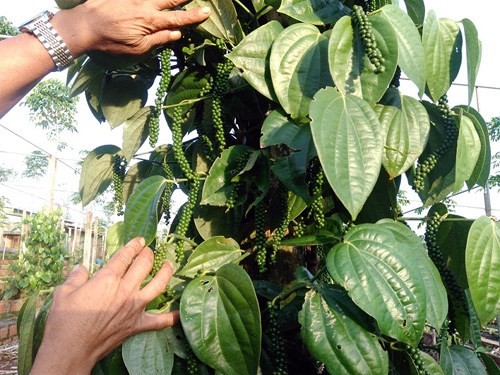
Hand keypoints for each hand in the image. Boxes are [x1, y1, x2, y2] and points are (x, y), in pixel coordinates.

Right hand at [31, 237, 176, 373]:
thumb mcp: (64, 292)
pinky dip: (172, 317)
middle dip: (148, 254)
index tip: (139, 240)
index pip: (125, 255)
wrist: (72, 349)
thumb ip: (75, 277)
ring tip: (169, 265)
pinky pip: (161, 321)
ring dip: (166, 273)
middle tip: (149, 250)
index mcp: (108, 279)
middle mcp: (126, 290)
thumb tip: (81, 268)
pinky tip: (180, 313)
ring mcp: (135, 307)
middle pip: (144, 265)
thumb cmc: (65, 321)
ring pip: (158, 285)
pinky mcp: (138, 325)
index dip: (134, 245)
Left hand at [52, 0, 210, 56]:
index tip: (206, 11)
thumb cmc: (110, 42)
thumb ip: (158, 39)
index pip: (178, 18)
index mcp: (151, 22)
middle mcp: (145, 5)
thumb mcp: (137, 48)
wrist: (83, 26)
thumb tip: (176, 34)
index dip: (193, 16)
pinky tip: (152, 1)